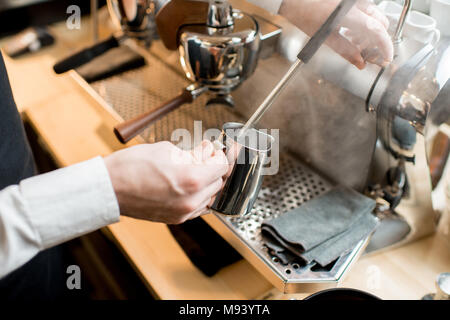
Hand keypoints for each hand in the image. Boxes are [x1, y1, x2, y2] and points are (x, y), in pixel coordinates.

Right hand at [104, 140, 227, 223]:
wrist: (108, 188)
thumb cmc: (131, 166)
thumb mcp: (166, 150)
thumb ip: (192, 153)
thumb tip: (206, 151)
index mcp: (191, 179)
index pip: (221, 166)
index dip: (219, 154)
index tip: (214, 149)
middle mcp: (191, 200)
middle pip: (218, 182)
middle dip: (213, 166)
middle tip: (204, 154)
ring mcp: (184, 213)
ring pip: (210, 196)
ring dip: (207, 182)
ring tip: (195, 168)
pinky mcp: (176, 219)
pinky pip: (199, 208)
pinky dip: (199, 195)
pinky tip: (189, 184)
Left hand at [279, 0, 393, 68]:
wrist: (295, 0)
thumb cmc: (305, 15)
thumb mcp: (325, 38)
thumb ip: (346, 51)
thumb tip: (360, 62)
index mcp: (349, 14)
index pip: (377, 29)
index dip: (385, 45)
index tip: (386, 57)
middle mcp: (355, 4)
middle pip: (380, 23)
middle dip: (376, 41)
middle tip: (366, 54)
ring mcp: (354, 1)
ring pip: (374, 17)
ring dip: (369, 34)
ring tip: (354, 44)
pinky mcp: (352, 1)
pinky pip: (366, 12)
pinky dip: (363, 25)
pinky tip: (350, 33)